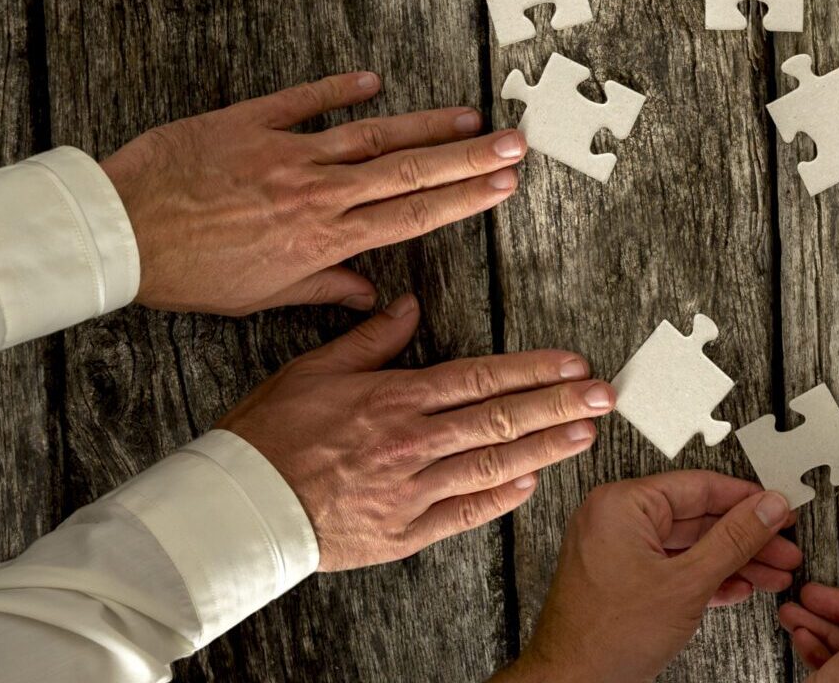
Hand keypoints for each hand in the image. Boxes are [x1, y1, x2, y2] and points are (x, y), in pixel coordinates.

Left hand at [102, 71, 523, 315]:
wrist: (119, 231)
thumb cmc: (183, 271)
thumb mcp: (256, 296)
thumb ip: (320, 287)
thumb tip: (369, 294)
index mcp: (322, 238)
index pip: (412, 215)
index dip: (464, 199)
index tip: (503, 186)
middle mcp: (317, 192)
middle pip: (410, 170)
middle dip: (469, 157)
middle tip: (515, 142)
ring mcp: (287, 152)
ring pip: (372, 134)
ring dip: (425, 124)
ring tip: (469, 116)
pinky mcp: (250, 123)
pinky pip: (306, 101)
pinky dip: (340, 88)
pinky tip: (372, 80)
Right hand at [216, 296, 610, 570]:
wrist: (234, 508)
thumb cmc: (267, 436)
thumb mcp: (314, 370)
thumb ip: (371, 340)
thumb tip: (409, 306)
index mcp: (393, 398)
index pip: (480, 378)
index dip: (533, 370)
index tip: (573, 363)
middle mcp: (409, 443)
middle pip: (500, 419)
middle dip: (559, 405)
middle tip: (604, 396)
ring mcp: (409, 491)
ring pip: (493, 465)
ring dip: (545, 448)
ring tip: (584, 434)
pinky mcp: (401, 533)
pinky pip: (463, 513)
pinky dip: (501, 498)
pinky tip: (532, 483)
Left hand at [499, 474, 802, 682]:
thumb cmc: (605, 637)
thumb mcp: (688, 582)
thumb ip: (735, 539)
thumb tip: (768, 508)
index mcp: (622, 505)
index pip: (700, 487)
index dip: (747, 500)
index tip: (777, 509)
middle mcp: (615, 520)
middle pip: (699, 518)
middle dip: (746, 539)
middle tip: (781, 547)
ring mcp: (617, 551)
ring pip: (690, 546)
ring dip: (733, 562)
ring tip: (771, 573)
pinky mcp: (622, 579)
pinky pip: (672, 567)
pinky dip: (705, 578)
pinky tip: (737, 587)